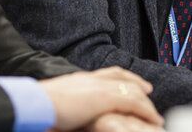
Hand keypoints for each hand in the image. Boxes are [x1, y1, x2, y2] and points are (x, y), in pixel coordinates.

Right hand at [41, 67, 162, 130]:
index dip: (121, 77)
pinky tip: (152, 118)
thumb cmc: (41, 106)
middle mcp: (92, 79)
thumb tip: (70, 113)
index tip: (131, 82)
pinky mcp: (106, 98)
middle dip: (137, 83)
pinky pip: (133, 102)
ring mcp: (100, 87)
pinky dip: (145, 110)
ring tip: (154, 113)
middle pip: (121, 77)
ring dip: (144, 103)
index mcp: (81, 79)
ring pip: (131, 90)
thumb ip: (70, 102)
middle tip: (148, 90)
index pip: (107, 73)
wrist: (37, 103)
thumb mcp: (59, 102)